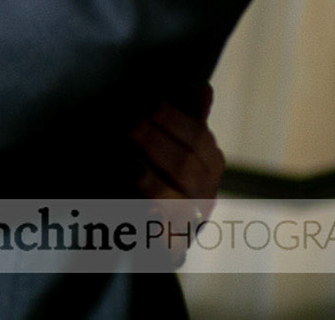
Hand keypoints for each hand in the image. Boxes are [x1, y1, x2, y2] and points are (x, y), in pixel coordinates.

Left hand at [130, 87, 221, 266]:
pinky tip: (132, 202)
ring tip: (125, 159)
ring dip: (149, 179)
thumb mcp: (169, 143)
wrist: (145, 227)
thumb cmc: (156, 172)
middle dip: (154, 142)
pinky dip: (149, 220)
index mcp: (209, 163)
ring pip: (176, 200)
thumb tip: (203, 88)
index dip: (172, 119)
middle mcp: (206, 193)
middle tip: (126, 122)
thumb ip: (185, 118)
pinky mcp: (172, 247)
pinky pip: (164, 235)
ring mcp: (191, 221)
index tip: (145, 101)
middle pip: (185, 165)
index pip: (197, 137)